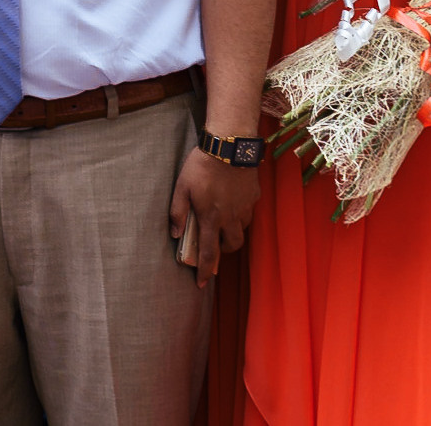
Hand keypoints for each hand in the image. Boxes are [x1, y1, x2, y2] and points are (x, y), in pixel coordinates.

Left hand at [171, 149, 257, 287]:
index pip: (208, 254)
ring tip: (222, 222)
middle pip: (231, 247)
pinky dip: (240, 215)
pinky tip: (232, 203)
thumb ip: (178, 212)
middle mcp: (230, 218)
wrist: (229, 146)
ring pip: (241, 231)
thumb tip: (176, 234)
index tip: (202, 284)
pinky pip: (248, 213)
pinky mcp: (254, 197)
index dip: (204, 271)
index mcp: (211, 218)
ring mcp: (244, 208)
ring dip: (232, 232)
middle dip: (222, 250)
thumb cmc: (201, 166)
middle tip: (213, 242)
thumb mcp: (181, 187)